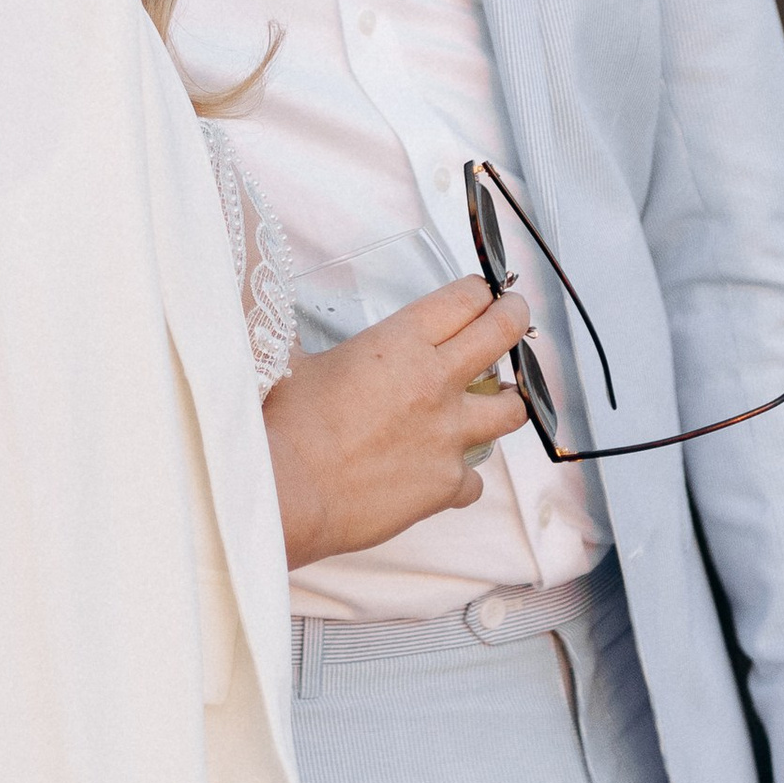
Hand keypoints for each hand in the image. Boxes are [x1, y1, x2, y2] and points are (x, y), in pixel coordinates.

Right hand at [262, 274, 532, 567]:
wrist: (287, 492)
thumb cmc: (284, 427)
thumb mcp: (291, 362)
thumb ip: (299, 337)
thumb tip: (269, 313)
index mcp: (400, 344)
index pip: (463, 300)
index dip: (480, 291)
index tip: (483, 292)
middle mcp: (435, 382)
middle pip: (501, 334)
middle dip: (514, 317)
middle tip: (514, 314)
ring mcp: (447, 435)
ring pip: (511, 409)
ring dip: (507, 400)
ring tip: (498, 400)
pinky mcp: (446, 483)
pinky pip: (476, 479)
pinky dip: (463, 477)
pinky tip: (443, 474)